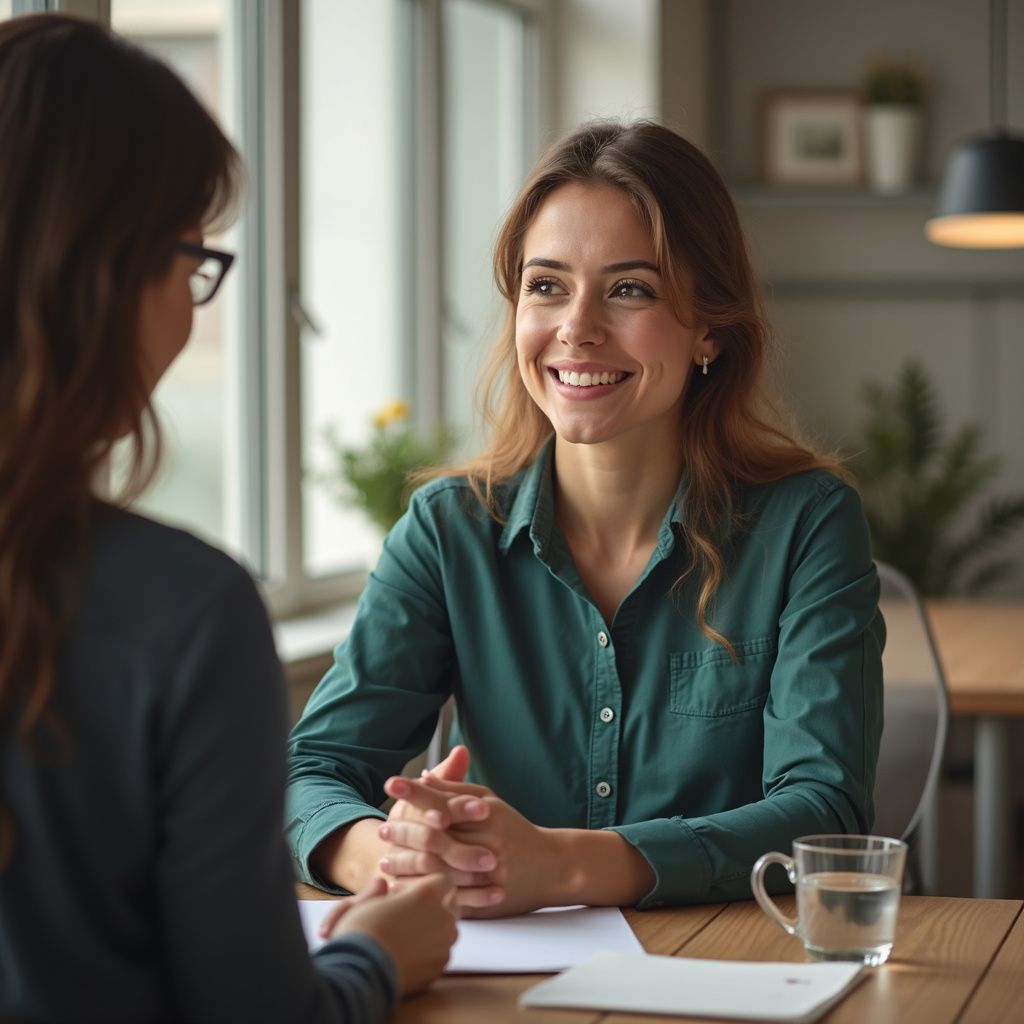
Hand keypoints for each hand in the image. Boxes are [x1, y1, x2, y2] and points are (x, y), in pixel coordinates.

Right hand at [323, 874, 457, 996]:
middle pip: (450, 905)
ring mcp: (443, 944)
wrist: (360, 974)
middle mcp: (442, 917)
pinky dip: (430, 953)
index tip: (412, 891)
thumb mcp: (368, 901)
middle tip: (411, 912)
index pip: (443, 880)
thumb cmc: (362, 933)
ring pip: (447, 931)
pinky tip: (410, 955)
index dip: (428, 884)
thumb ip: (381, 891)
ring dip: (435, 929)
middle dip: (435, 906)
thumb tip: (381, 886)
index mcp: (428, 894)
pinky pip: (440, 954)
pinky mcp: (438, 968)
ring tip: (409, 935)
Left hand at [383, 773, 559, 917]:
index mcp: (486, 815)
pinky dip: (423, 892)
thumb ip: (457, 788)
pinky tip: (404, 888)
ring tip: (385, 860)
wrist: (552, 867)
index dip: (415, 792)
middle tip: (382, 829)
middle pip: (436, 836)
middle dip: (405, 831)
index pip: (443, 801)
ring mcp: (485, 874)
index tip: (391, 782)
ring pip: (438, 868)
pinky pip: (448, 897)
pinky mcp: (484, 899)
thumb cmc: (516, 830)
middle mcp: (485, 842)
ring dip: (408, 864)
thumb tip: (424, 775)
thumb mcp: (490, 802)